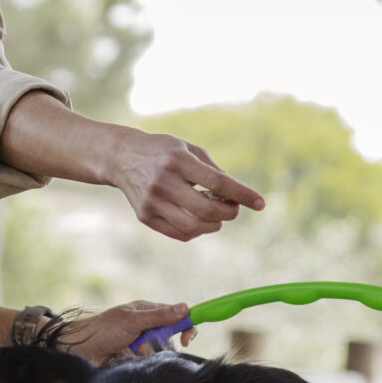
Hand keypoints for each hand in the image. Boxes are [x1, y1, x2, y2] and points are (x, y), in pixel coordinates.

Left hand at [62, 300, 194, 361]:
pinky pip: (149, 363)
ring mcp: (141, 344)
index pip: (176, 316)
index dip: (186, 326)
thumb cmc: (103, 329)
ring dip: (148, 353)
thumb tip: (185, 308)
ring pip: (160, 352)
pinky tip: (126, 359)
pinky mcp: (136, 359)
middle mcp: (147, 327)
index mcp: (148, 312)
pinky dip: (141, 362)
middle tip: (146, 345)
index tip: (186, 339)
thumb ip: (160, 316)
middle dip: (161, 344)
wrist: (80, 350)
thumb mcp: (133, 320)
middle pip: (171, 338)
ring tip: (131, 352)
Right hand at [106, 128, 263, 241]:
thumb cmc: (163, 151)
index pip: (217, 182)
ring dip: (214, 225)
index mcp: (178, 160)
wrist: (121, 157)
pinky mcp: (145, 216)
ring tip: (216, 215)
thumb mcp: (188, 149)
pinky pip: (179, 233)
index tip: (260, 203)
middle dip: (228, 213)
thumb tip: (238, 196)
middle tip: (233, 208)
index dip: (242, 194)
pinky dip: (197, 231)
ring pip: (193, 227)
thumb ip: (213, 171)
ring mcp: (152, 201)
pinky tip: (199, 220)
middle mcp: (163, 181)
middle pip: (206, 210)